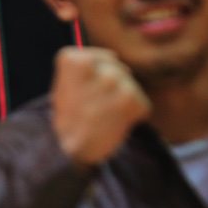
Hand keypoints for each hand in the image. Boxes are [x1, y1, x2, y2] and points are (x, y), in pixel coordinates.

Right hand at [51, 46, 150, 166]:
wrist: (68, 150)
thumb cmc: (69, 117)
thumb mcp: (65, 83)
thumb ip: (86, 65)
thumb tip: (114, 58)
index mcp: (72, 59)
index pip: (104, 58)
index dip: (99, 76)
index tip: (85, 92)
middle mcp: (94, 65)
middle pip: (119, 70)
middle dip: (113, 86)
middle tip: (95, 106)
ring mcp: (113, 81)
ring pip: (131, 86)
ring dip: (124, 101)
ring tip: (104, 115)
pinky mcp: (129, 99)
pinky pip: (142, 103)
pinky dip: (134, 114)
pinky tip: (115, 123)